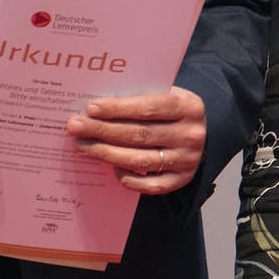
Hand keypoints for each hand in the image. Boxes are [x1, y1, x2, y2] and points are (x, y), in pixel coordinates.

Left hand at [66, 86, 205, 194]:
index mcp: (189, 107)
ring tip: (83, 146)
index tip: (91, 108)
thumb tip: (98, 108)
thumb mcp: (167, 94)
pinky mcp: (182, 180)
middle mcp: (191, 135)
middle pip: (139, 134)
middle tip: (76, 127)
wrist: (202, 132)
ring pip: (139, 160)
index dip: (117, 109)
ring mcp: (187, 160)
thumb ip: (141, 97)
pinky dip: (128, 177)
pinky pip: (150, 185)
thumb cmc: (173, 111)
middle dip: (103, 130)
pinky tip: (110, 168)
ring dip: (106, 153)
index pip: (148, 108)